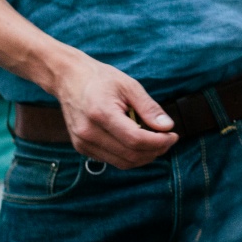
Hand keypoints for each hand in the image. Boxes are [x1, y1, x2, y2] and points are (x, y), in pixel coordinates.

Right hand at [51, 52, 177, 168]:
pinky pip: (113, 160)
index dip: (159, 142)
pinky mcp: (82, 148)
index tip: (173, 135)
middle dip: (155, 150)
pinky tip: (137, 141)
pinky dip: (130, 155)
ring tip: (155, 141)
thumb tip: (167, 126)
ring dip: (145, 156)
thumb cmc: (100, 79)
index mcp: (101, 113)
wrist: (68, 79)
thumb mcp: (129, 86)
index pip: (136, 140)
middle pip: (131, 155)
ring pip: (123, 162)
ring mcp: (83, 143)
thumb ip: (149, 108)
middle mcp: (89, 132)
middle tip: (168, 139)